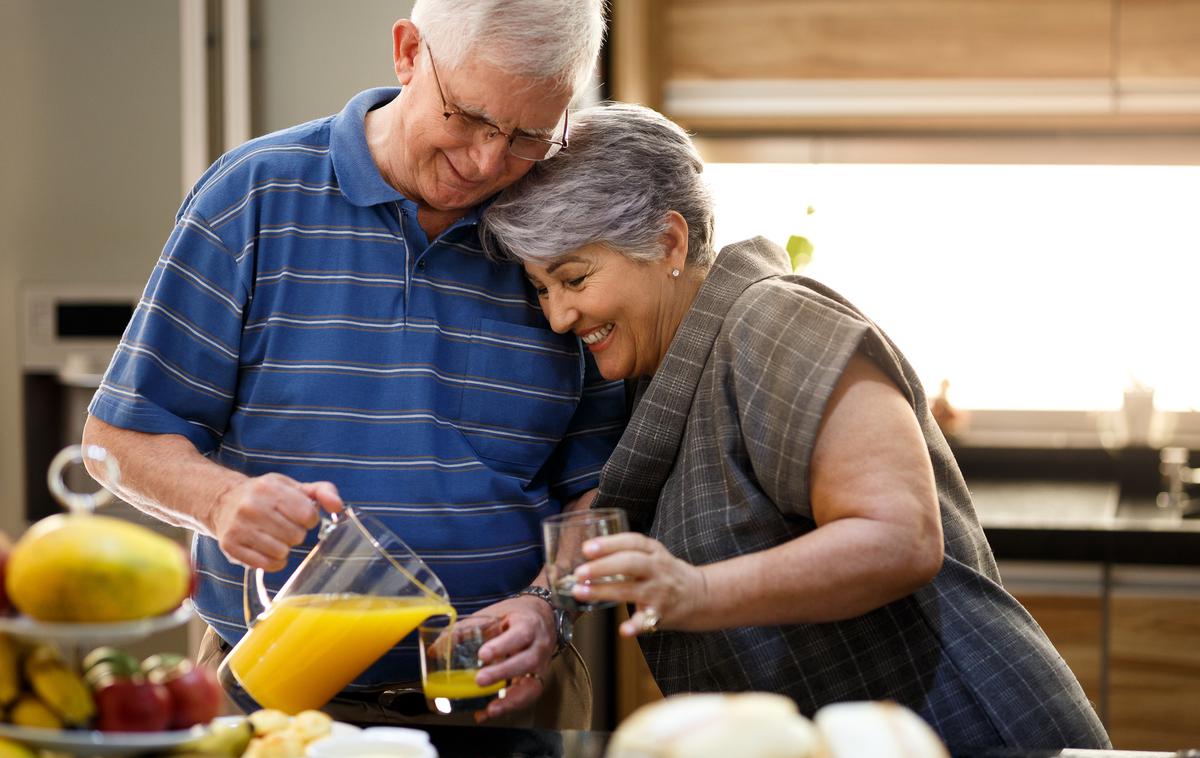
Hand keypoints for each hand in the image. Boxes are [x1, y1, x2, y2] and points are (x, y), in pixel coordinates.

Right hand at [209, 474, 342, 570]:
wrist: (224, 502)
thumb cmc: (266, 496)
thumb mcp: (293, 487)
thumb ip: (322, 492)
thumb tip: (338, 507)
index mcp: (269, 488)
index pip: (307, 514)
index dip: (310, 518)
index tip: (301, 516)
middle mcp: (251, 506)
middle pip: (296, 535)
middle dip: (296, 533)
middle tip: (285, 526)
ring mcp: (239, 527)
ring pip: (282, 551)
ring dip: (284, 547)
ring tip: (275, 536)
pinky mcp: (231, 546)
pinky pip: (266, 565)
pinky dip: (273, 561)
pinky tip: (268, 549)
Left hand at [471, 595, 556, 722]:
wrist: (543, 617)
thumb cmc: (515, 616)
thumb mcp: (493, 614)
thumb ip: (467, 629)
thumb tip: (437, 648)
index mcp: (528, 624)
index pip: (519, 635)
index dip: (502, 645)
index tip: (483, 654)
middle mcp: (538, 646)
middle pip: (526, 661)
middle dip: (503, 673)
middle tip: (480, 680)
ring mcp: (541, 665)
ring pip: (532, 685)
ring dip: (511, 700)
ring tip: (491, 709)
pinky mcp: (536, 679)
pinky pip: (527, 697)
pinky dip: (508, 707)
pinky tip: (490, 712)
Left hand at [573, 533, 707, 636]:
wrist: (700, 595)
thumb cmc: (665, 572)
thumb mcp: (653, 554)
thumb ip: (626, 551)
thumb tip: (587, 554)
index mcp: (654, 551)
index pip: (632, 542)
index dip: (609, 544)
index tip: (587, 548)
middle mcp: (656, 569)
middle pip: (629, 563)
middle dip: (602, 567)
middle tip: (579, 572)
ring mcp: (658, 592)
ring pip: (630, 590)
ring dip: (603, 591)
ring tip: (581, 593)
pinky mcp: (660, 614)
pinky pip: (647, 621)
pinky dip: (635, 626)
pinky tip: (623, 630)